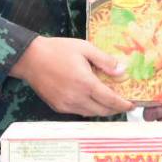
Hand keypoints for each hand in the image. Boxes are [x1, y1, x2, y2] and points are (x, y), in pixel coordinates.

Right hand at [10, 36, 133, 116]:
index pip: (110, 100)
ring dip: (102, 109)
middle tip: (122, 103)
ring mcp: (66, 104)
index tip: (132, 104)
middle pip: (102, 111)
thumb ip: (105, 61)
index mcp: (85, 83)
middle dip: (115, 109)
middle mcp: (76, 97)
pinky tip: (90, 99)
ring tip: (108, 101)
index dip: (123, 104)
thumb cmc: (57, 50)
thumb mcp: (85, 48)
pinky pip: (78, 111)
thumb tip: (122, 71)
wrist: (30, 58)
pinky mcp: (58, 107)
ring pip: (91, 113)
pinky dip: (88, 108)